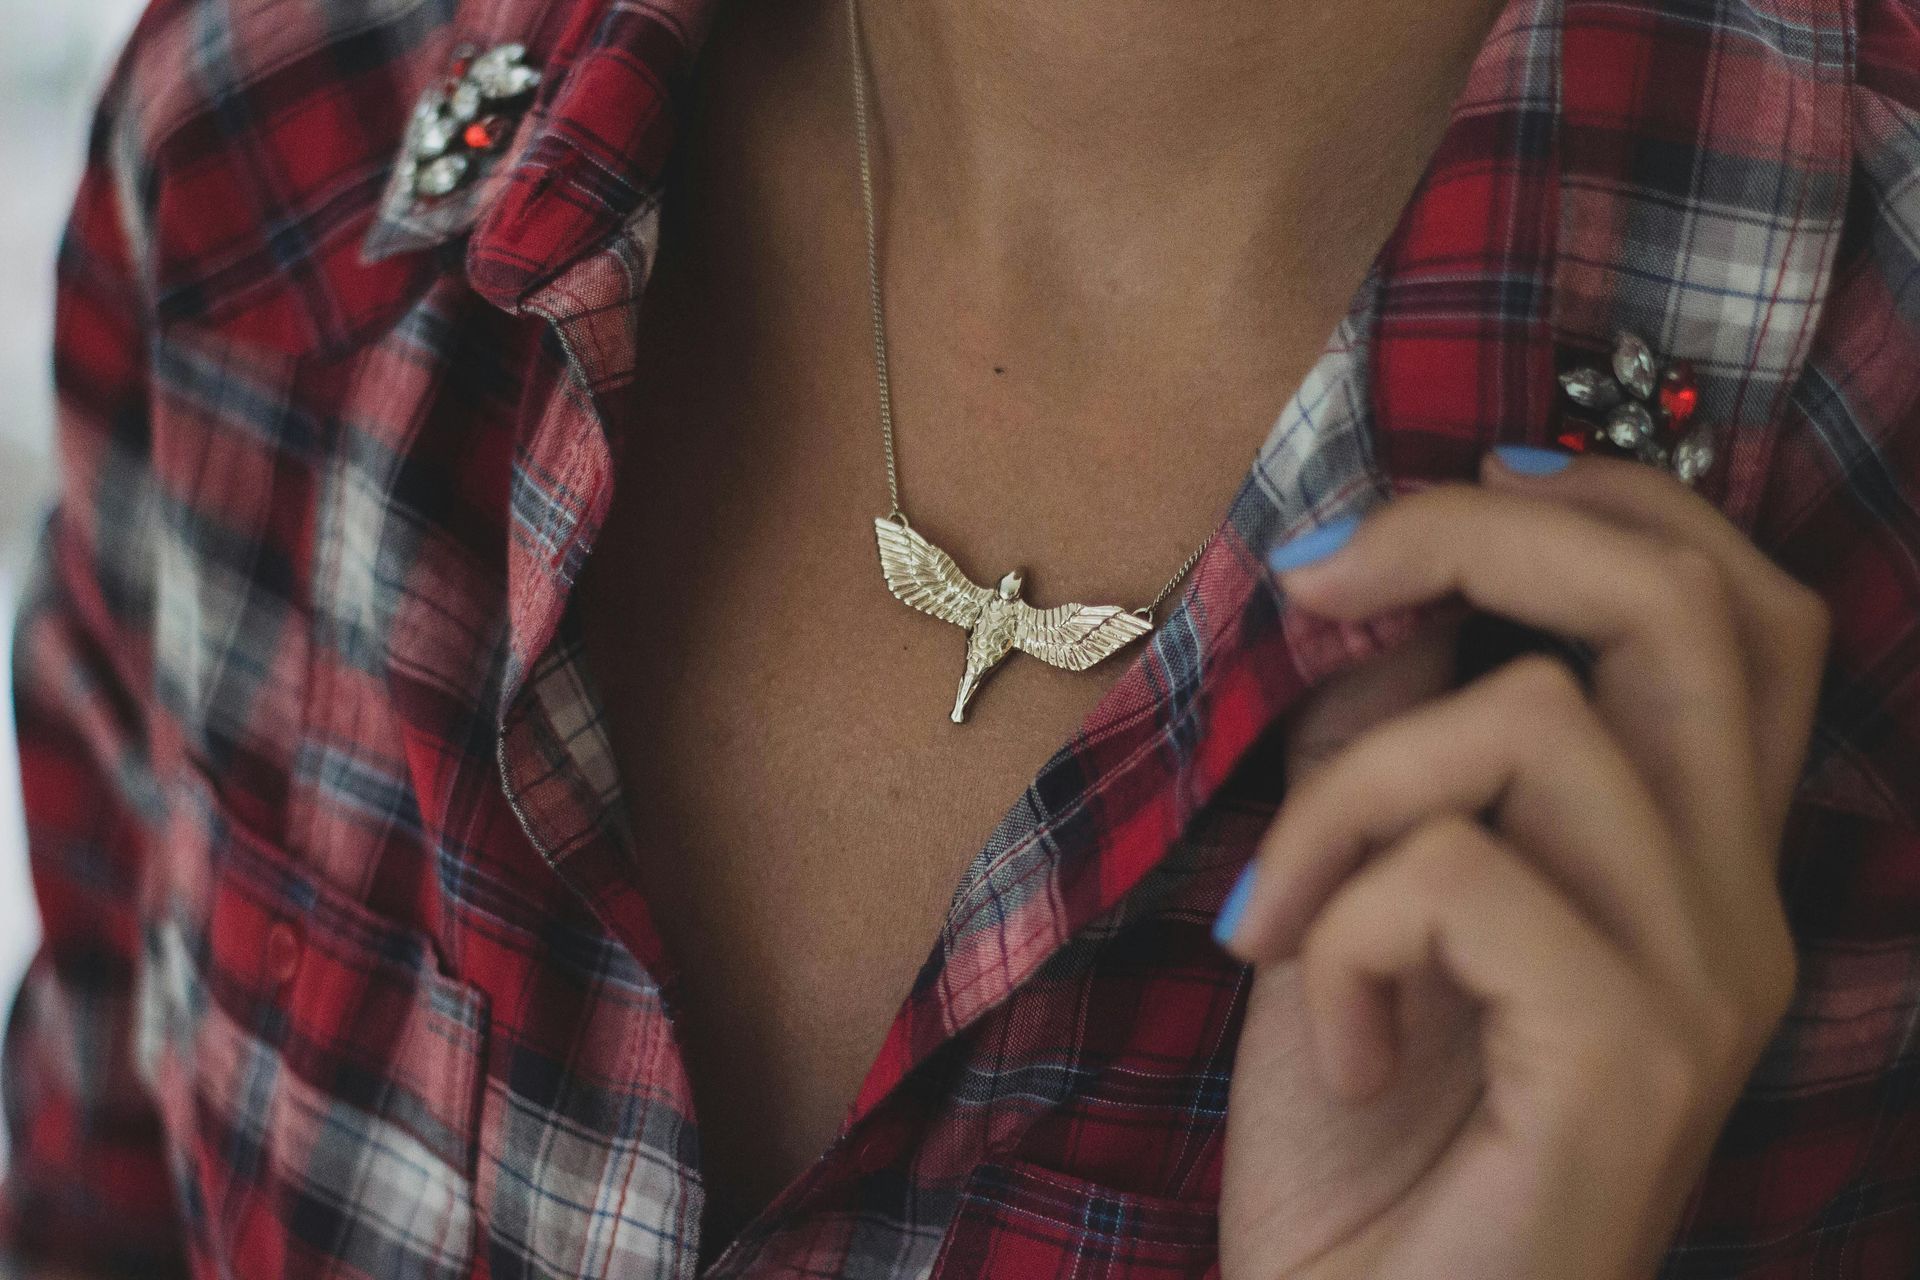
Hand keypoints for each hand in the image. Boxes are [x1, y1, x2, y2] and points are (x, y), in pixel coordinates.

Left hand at [1212, 450, 1831, 1279]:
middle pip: (1684, 602)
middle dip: (1474, 534)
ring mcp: (1705, 982)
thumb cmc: (1359, 1140)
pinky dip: (1341, 928)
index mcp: (1695, 859)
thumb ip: (1394, 746)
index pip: (1736, 606)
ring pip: (1530, 722)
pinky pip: (1457, 874)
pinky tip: (1338, 1039)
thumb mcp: (1360, 898)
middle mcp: (1739, 906)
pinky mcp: (1635, 1055)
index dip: (1600, 503)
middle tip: (1311, 577)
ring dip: (1341, 796)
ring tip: (1278, 922)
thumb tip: (1372, 589)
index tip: (1432, 495)